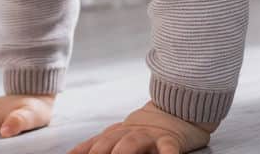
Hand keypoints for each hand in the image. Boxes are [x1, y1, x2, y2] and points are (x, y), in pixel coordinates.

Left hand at [67, 101, 216, 153]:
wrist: (178, 109)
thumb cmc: (148, 130)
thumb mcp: (123, 133)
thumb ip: (101, 143)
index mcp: (117, 132)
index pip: (94, 143)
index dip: (81, 150)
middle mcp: (130, 133)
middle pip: (110, 142)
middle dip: (98, 152)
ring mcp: (150, 135)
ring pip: (132, 142)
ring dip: (122, 152)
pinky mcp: (170, 140)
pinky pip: (168, 149)